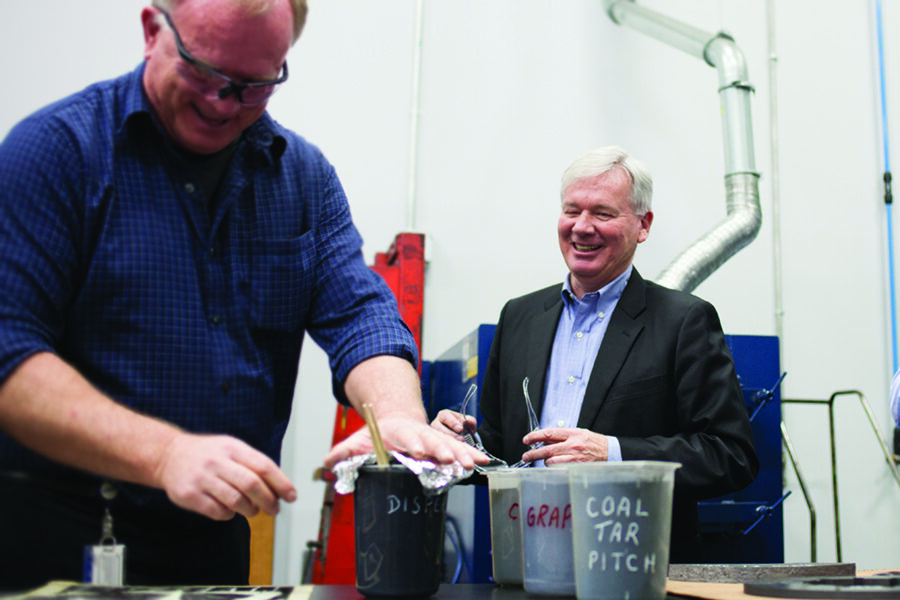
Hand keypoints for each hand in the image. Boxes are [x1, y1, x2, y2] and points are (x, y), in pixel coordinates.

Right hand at [154, 432, 296, 520]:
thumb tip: (279, 487)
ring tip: (252, 510)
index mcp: (232, 447)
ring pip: (236, 501)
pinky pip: (217, 512)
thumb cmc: (208, 454)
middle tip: (275, 509)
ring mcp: (202, 478)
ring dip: (250, 510)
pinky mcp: (189, 495)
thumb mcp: (231, 447)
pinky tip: (229, 510)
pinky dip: (229, 515)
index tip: (291, 496)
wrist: (168, 455)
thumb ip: (253, 463)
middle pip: (251, 485)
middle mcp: (217, 461)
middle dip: (268, 501)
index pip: (263, 465)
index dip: (281, 483)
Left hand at [324, 414, 488, 470]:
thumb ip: (344, 452)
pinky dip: (472, 455)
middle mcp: (420, 434)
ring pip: (450, 445)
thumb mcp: (359, 439)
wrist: (396, 418)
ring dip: (462, 454)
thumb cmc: (379, 434)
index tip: (419, 451)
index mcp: (400, 432)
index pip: (407, 437)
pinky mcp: (444, 447)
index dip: (413, 444)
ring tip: (475, 462)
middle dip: (442, 449)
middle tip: (450, 458)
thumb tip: (327, 463)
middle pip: (433, 441)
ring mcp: (434, 439)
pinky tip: (485, 462)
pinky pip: (460, 451)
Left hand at [522, 427, 608, 464]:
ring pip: (552, 462)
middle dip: (533, 454)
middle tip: (525, 456)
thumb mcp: (578, 433)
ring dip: (547, 462)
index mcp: (573, 433)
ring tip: (549, 461)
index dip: (535, 436)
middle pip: (547, 450)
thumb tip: (543, 439)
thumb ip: (561, 436)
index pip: (549, 433)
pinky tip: (556, 467)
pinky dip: (555, 469)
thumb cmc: (593, 442)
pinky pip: (560, 470)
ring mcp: (575, 458)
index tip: (526, 439)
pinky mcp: (577, 468)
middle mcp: (573, 445)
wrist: (610, 452)